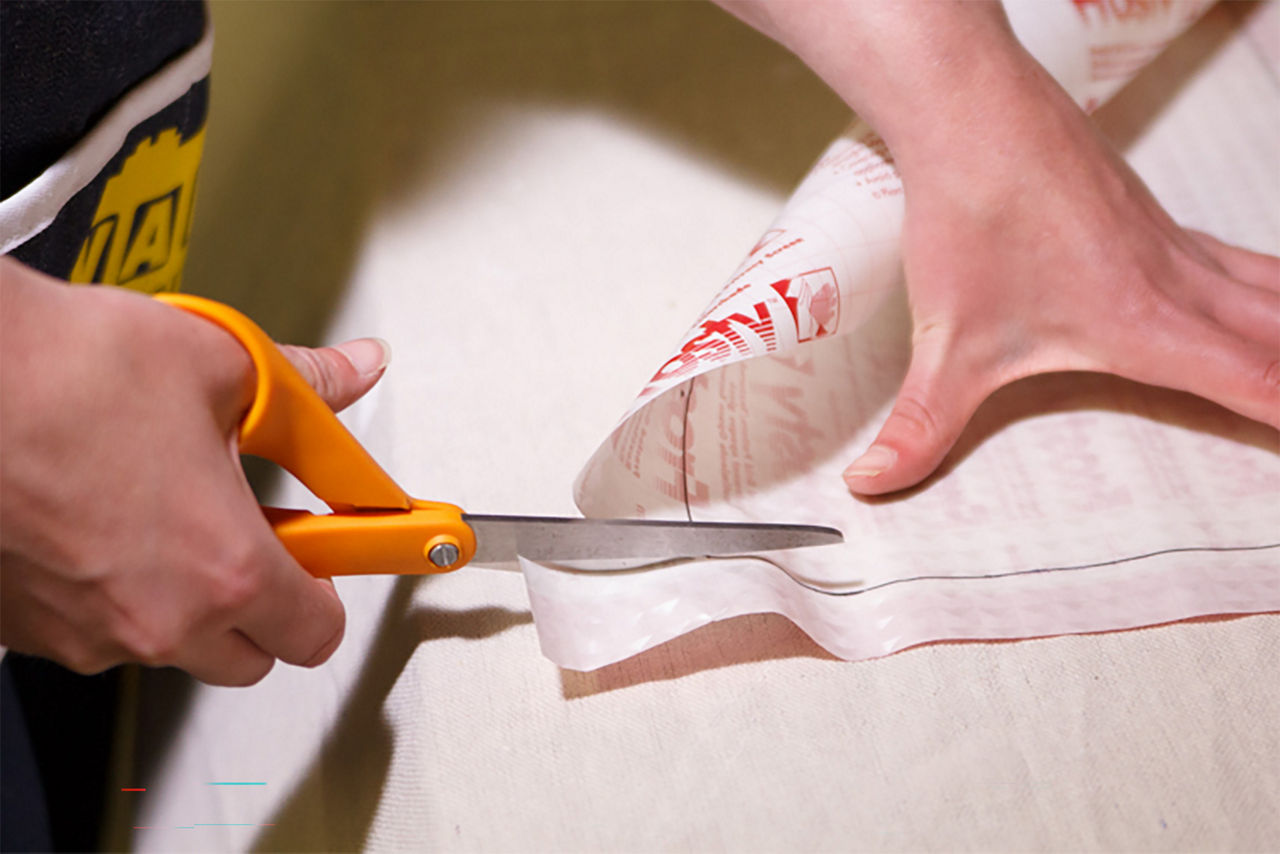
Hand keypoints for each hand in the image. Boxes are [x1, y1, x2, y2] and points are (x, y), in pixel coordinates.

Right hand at [0, 258, 391, 684]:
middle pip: (247, 658)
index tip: (328, 551)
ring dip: (184, 596)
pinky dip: (113, 590)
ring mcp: (81, 632)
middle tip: (254, 530)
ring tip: (167, 507)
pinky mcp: (21, 625)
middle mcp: (154, 621)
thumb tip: (353, 371)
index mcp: (224, 571)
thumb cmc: (65, 371)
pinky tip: (102, 518)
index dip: (331, 589)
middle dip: (264, 603)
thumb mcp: (221, 365)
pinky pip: (94, 629)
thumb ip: (306, 386)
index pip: (316, 634)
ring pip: (167, 645)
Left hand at [842, 49, 1279, 493]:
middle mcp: (1175, 281)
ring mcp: (1169, 242)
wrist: (972, 110)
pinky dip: (1265, 288)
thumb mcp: (945, 343)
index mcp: (1143, 323)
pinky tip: (1254, 298)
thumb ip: (920, 426)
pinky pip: (1232, 260)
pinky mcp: (1150, 217)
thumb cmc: (972, 215)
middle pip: (1278, 331)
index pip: (1254, 378)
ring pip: (1268, 288)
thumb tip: (878, 482)